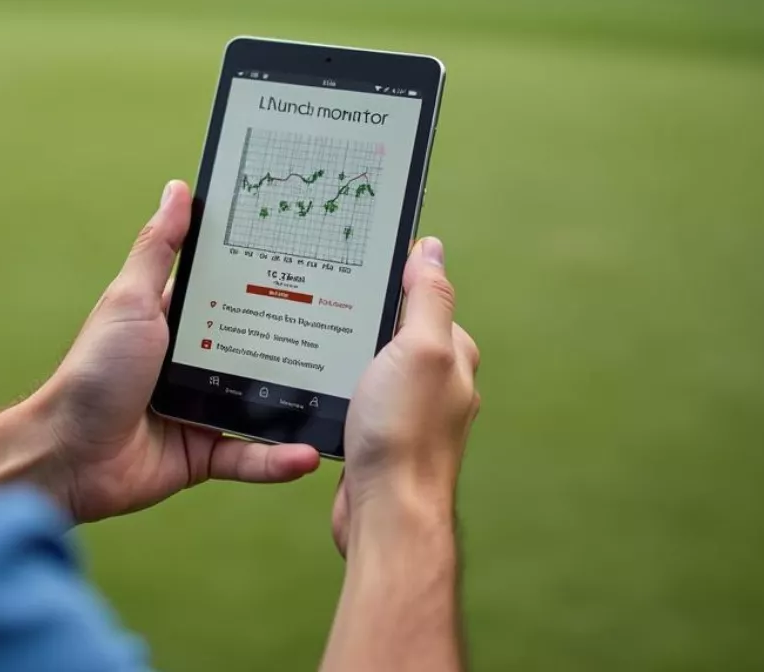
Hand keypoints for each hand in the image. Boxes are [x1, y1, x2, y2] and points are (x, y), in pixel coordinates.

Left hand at [26, 180, 319, 521]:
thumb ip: (158, 249)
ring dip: (296, 400)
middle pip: (254, 344)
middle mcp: (193, 360)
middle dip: (295, 337)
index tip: (309, 257)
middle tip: (346, 322)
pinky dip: (276, 459)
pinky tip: (308, 453)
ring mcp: (201, 407)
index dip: (263, 274)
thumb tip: (177, 190)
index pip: (229, 290)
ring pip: (260, 401)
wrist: (68, 454)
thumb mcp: (130, 299)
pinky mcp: (203, 452)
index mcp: (177, 319)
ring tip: (342, 388)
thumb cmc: (94, 370)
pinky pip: (249, 455)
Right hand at [331, 237, 479, 556]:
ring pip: (371, 363)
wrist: (385, 514)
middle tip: (324, 296)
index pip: (425, 298)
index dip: (394, 278)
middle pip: (395, 330)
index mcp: (451, 355)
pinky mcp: (379, 435)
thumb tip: (431, 248)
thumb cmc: (406, 432)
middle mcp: (435, 382)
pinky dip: (337, 383)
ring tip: (312, 333)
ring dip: (346, 351)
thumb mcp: (421, 348)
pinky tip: (314, 379)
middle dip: (364, 316)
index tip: (358, 261)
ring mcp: (407, 410)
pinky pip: (355, 394)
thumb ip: (428, 297)